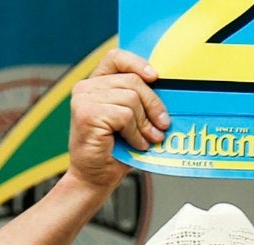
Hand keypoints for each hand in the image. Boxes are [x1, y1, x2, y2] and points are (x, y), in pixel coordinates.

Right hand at [67, 47, 168, 187]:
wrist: (95, 178)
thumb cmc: (115, 150)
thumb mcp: (131, 120)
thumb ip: (139, 101)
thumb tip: (169, 91)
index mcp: (96, 84)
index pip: (116, 57)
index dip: (138, 64)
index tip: (155, 78)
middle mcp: (86, 88)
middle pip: (132, 81)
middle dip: (153, 104)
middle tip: (162, 125)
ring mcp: (84, 99)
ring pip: (131, 99)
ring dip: (145, 124)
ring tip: (147, 140)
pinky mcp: (87, 114)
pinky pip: (125, 116)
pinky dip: (136, 134)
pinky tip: (135, 145)